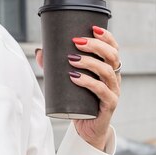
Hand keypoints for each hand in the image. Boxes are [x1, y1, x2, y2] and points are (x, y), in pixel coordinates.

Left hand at [35, 25, 119, 150]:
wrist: (86, 126)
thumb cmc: (79, 100)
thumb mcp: (68, 80)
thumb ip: (55, 66)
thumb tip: (40, 51)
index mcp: (108, 68)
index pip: (113, 49)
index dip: (106, 37)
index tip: (93, 28)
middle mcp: (114, 78)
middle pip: (112, 56)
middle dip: (96, 46)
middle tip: (77, 41)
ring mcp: (113, 92)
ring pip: (108, 72)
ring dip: (90, 62)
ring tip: (72, 59)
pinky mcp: (109, 106)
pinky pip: (102, 92)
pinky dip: (88, 82)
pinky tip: (75, 78)